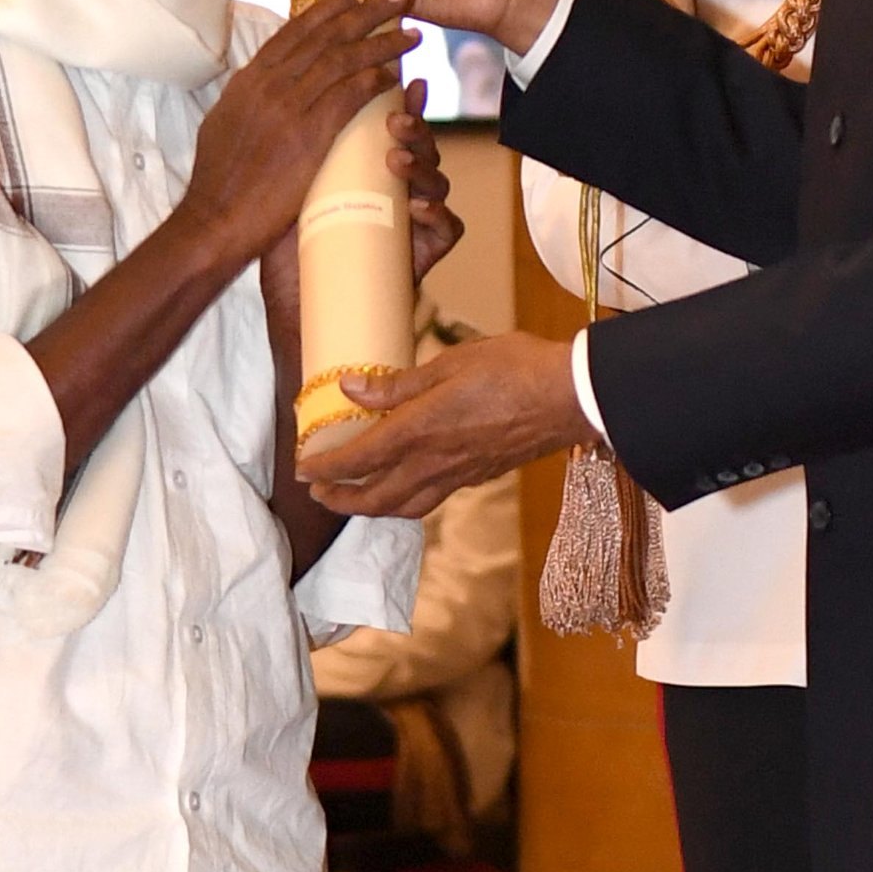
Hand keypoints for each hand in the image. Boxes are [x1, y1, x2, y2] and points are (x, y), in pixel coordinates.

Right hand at [183, 0, 409, 273]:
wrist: (213, 221)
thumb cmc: (219, 185)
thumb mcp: (223, 126)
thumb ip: (248, 102)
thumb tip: (263, 88)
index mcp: (247, 80)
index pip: (293, 32)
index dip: (328, 11)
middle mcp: (267, 84)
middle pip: (324, 35)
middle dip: (366, 12)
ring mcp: (286, 107)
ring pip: (342, 60)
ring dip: (381, 43)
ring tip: (411, 33)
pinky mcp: (306, 135)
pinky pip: (347, 96)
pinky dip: (372, 81)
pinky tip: (394, 75)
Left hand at [258, 84, 460, 336]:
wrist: (294, 309)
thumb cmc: (289, 248)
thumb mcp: (296, 191)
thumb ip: (311, 151)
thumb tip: (311, 100)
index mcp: (371, 172)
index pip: (394, 131)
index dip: (402, 105)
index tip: (396, 88)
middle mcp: (397, 193)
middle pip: (423, 149)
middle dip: (416, 131)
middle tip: (396, 123)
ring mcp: (415, 224)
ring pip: (438, 183)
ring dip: (423, 167)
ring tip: (396, 161)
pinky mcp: (426, 256)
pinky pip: (448, 228)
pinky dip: (438, 215)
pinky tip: (417, 208)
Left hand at [297, 330, 589, 517]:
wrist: (570, 397)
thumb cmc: (514, 369)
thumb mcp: (450, 362)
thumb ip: (398, 383)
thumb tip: (351, 390)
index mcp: (420, 431)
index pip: (359, 459)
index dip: (325, 468)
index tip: (301, 469)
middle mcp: (435, 463)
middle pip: (376, 499)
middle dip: (342, 501)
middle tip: (319, 493)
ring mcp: (459, 475)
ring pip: (404, 507)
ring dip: (372, 508)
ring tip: (355, 497)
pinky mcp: (479, 476)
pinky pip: (432, 499)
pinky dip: (406, 501)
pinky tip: (405, 485)